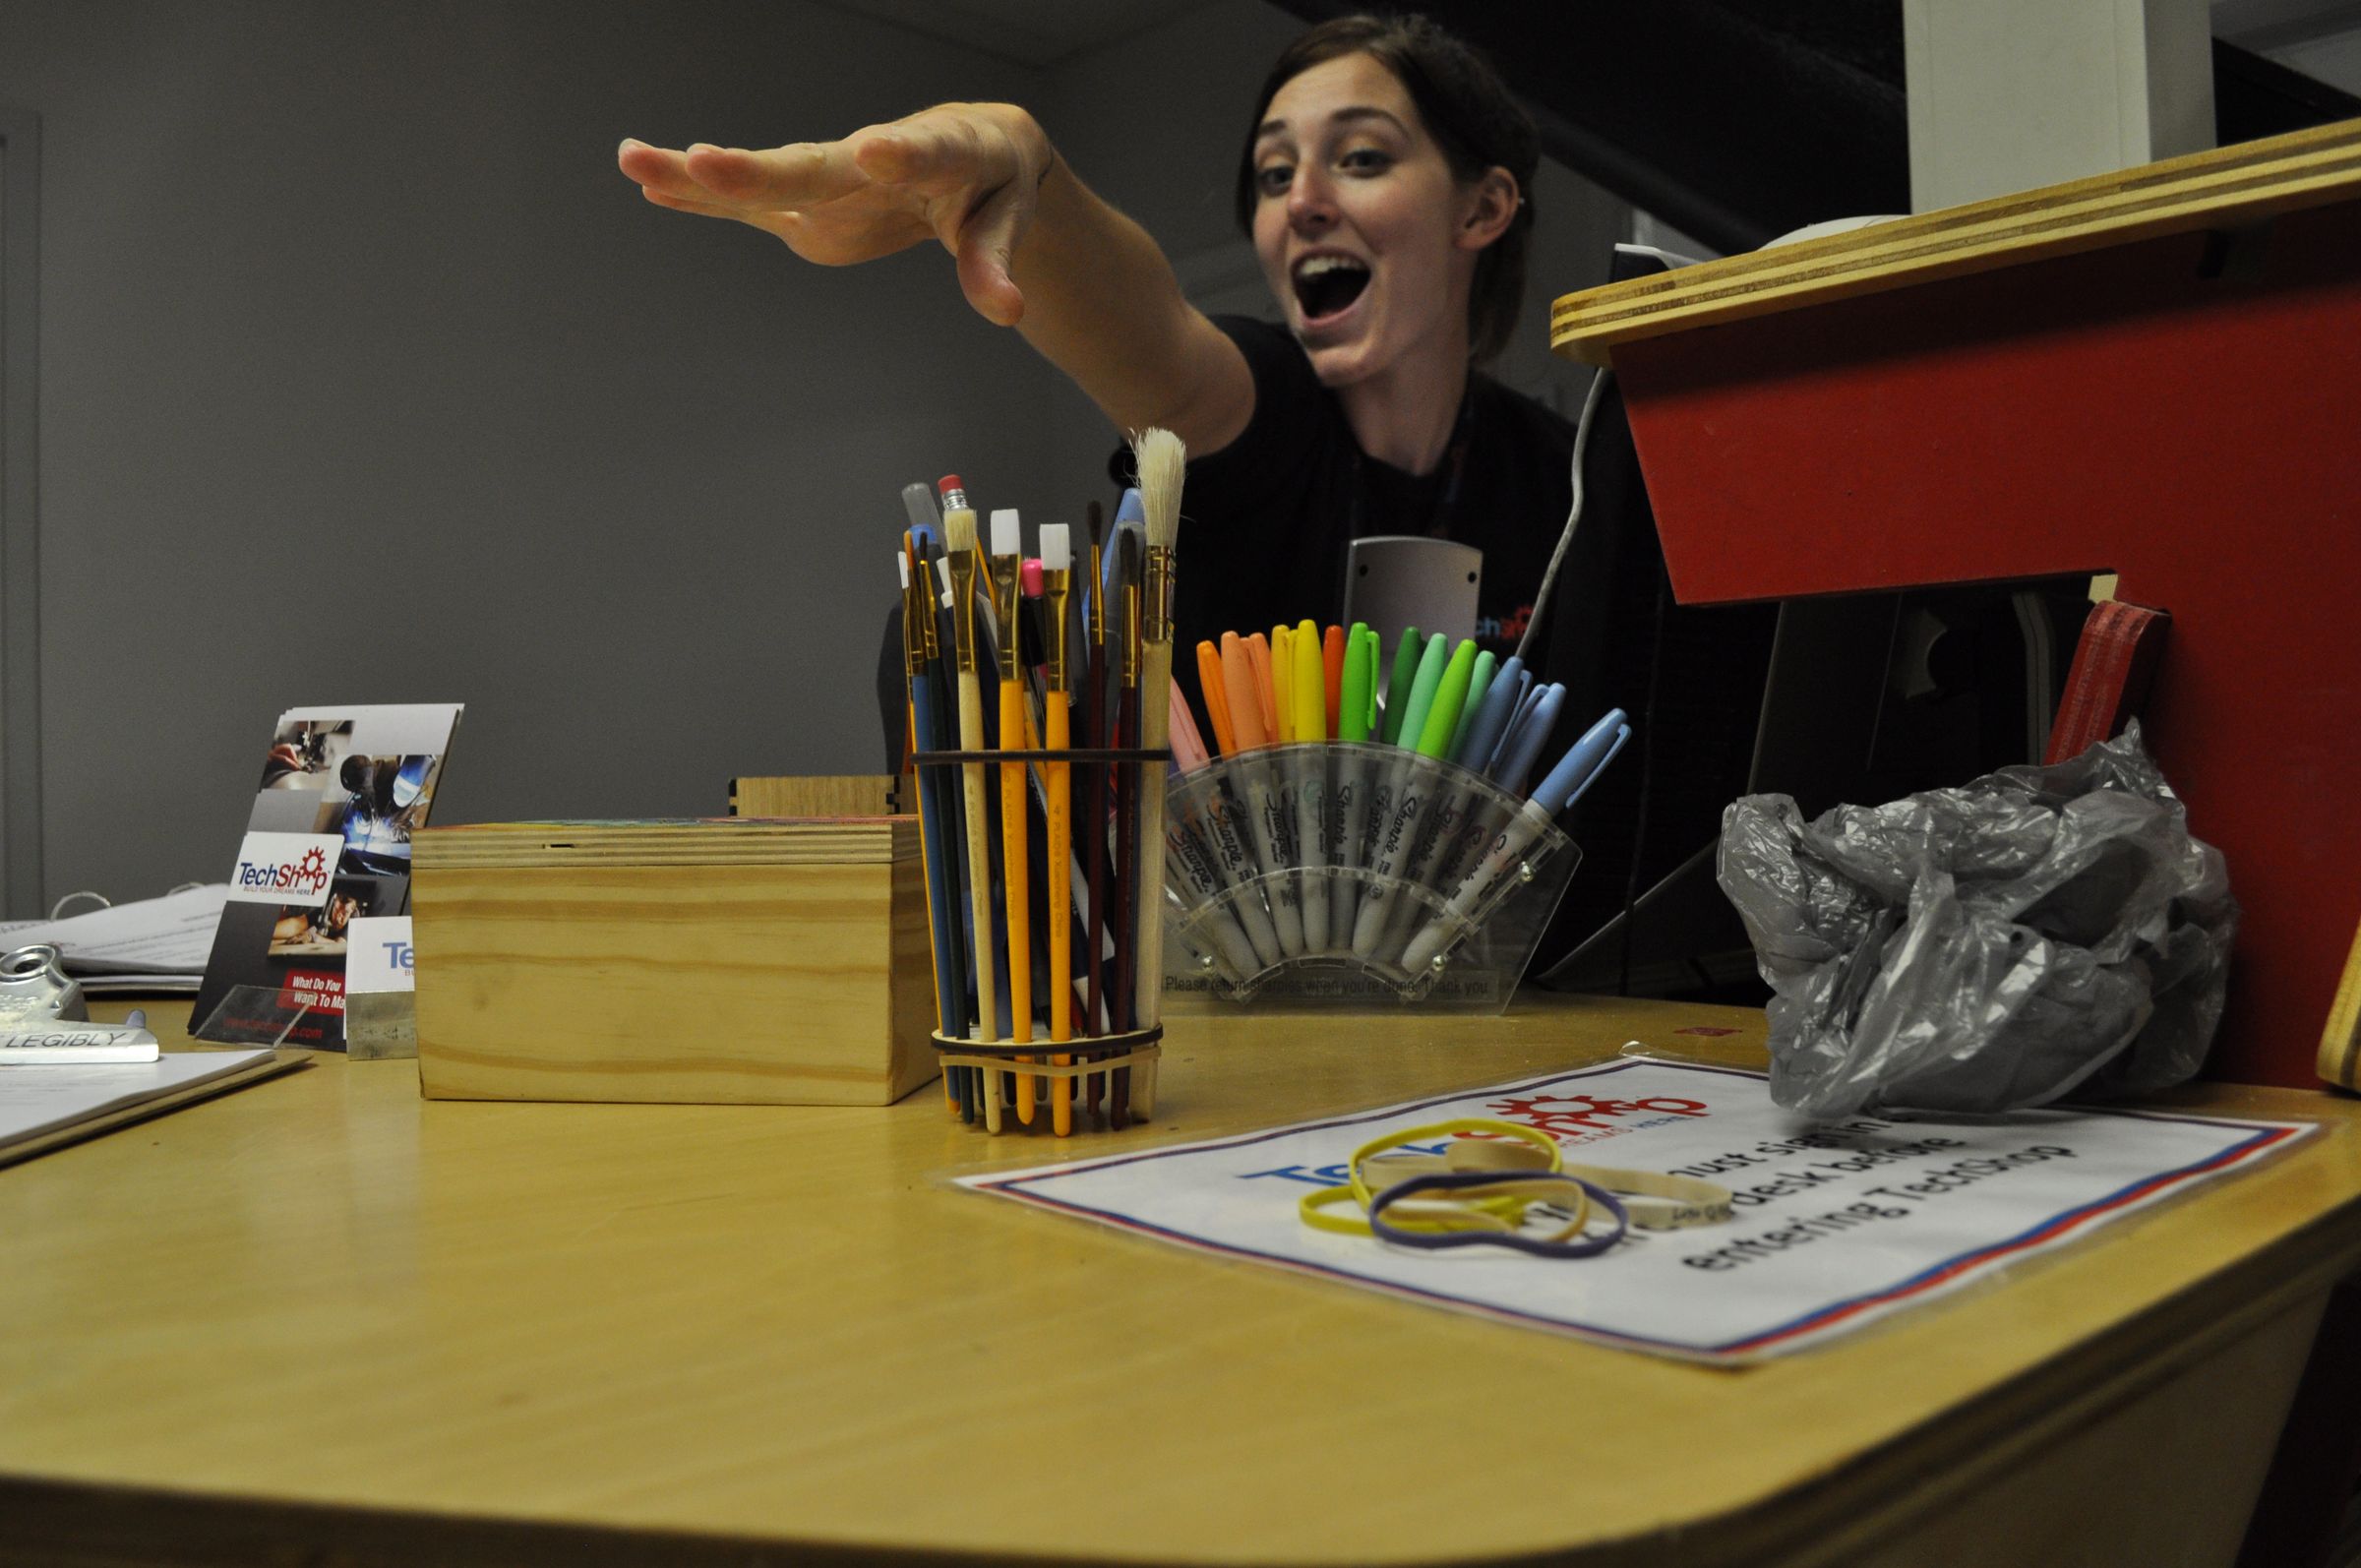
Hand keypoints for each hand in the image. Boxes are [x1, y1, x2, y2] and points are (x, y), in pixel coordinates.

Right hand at [618, 104, 1052, 326]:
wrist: (971, 149)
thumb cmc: (993, 182)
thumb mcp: (1008, 221)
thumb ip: (995, 264)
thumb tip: (1007, 311)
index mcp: (937, 150)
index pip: (918, 151)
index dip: (899, 154)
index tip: (874, 150)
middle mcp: (871, 155)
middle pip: (814, 164)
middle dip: (758, 168)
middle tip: (705, 160)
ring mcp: (832, 178)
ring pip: (766, 176)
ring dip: (699, 173)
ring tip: (636, 161)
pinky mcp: (808, 204)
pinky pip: (752, 200)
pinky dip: (703, 194)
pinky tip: (650, 183)